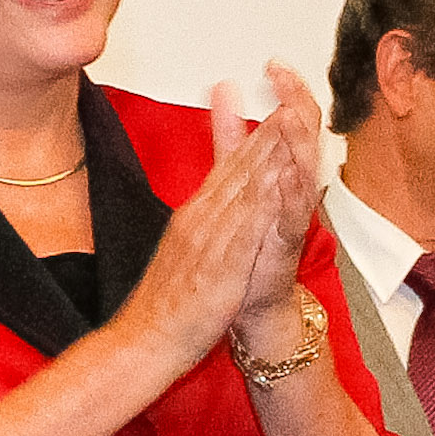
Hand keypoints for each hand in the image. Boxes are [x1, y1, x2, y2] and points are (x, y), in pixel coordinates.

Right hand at [116, 66, 324, 371]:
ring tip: (291, 119)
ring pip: (243, 188)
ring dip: (268, 152)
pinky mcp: (220, 264)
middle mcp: (201, 218)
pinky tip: (281, 179)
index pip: (229, 167)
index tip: (278, 105)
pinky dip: (264, 199)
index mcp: (194, 215)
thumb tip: (210, 202)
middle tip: (291, 94)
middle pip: (240, 168)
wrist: (143, 341)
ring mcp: (209, 239)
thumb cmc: (165, 304)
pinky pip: (245, 227)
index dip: (256, 134)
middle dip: (268, 130)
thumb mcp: (182, 252)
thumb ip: (199, 222)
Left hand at [222, 66, 327, 355]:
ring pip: (302, 170)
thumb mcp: (237, 178)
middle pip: (300, 137)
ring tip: (294, 113)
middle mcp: (289, 188)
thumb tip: (227, 87)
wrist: (251, 298)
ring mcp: (291, 215)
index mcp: (276, 170)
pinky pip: (293, 216)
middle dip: (296, 105)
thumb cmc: (248, 243)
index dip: (285, 91)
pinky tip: (292, 175)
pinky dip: (293, 195)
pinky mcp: (286, 243)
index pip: (287, 121)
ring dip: (299, 142)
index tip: (275, 61)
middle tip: (288, 75)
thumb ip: (232, 134)